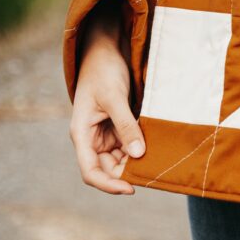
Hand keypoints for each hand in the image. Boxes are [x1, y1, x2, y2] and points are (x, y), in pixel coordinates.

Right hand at [69, 0, 145, 194]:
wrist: (106, 50)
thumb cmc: (103, 71)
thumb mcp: (114, 97)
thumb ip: (125, 125)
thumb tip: (138, 154)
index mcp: (82, 134)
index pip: (91, 171)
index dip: (109, 184)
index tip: (131, 188)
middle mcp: (92, 138)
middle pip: (108, 169)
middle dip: (128, 173)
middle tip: (153, 171)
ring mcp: (105, 133)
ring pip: (120, 159)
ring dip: (136, 161)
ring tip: (158, 159)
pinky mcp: (118, 126)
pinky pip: (129, 145)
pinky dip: (140, 148)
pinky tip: (156, 147)